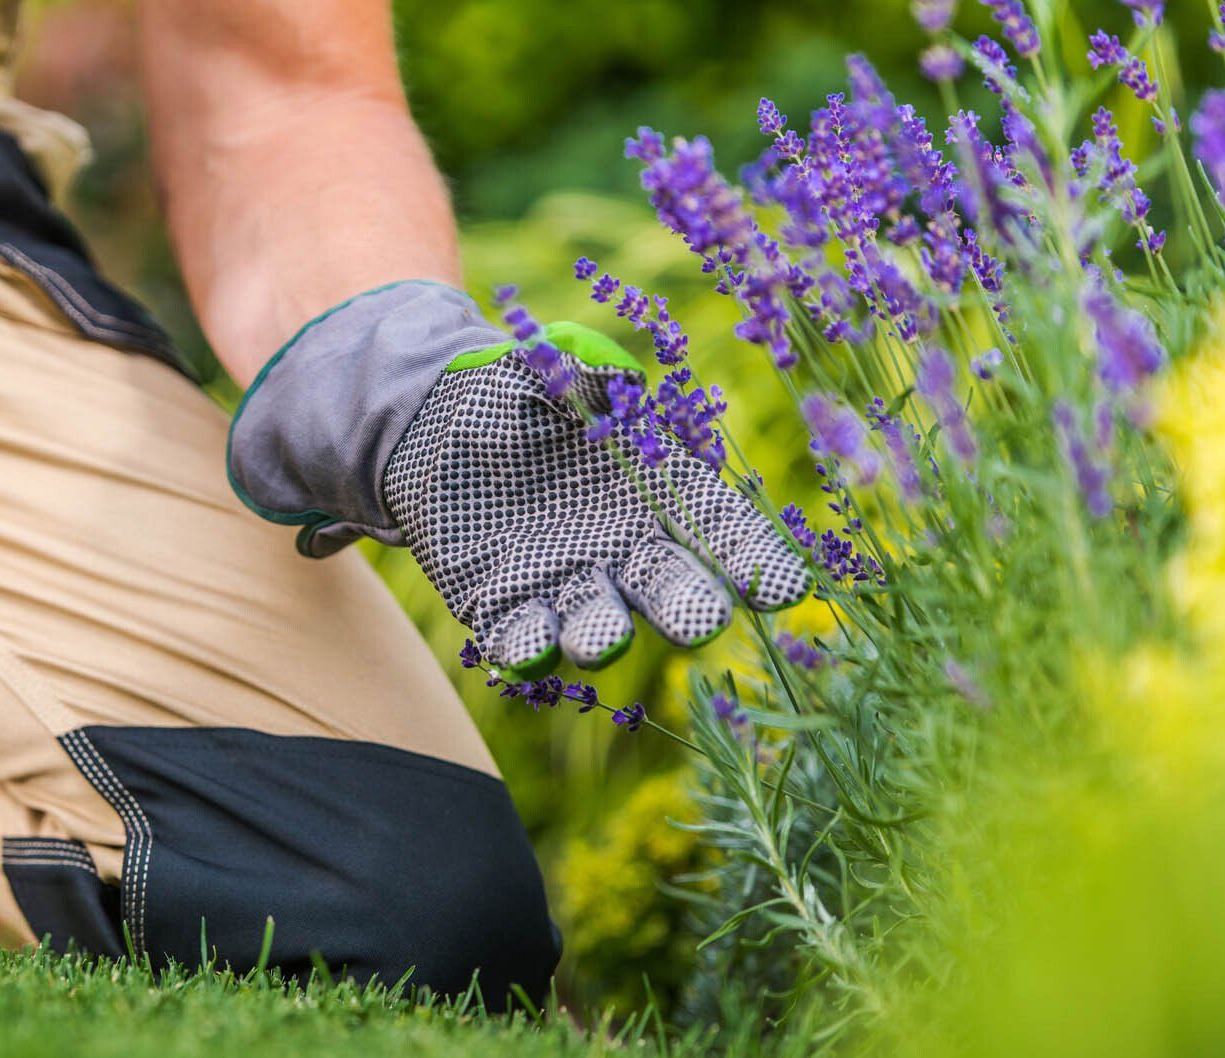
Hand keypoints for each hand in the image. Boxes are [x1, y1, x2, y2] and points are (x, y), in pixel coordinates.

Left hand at [383, 322, 810, 675]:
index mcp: (658, 489)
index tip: (785, 588)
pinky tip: (527, 649)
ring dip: (602, 637)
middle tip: (700, 619)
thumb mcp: (549, 365)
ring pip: (598, 624)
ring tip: (602, 639)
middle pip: (670, 587)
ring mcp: (571, 585)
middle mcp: (627, 549)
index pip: (719, 527)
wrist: (439, 425)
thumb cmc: (517, 389)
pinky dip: (526, 649)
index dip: (753, 558)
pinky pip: (523, 639)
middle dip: (687, 606)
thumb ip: (584, 371)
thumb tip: (614, 376)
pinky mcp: (507, 608)